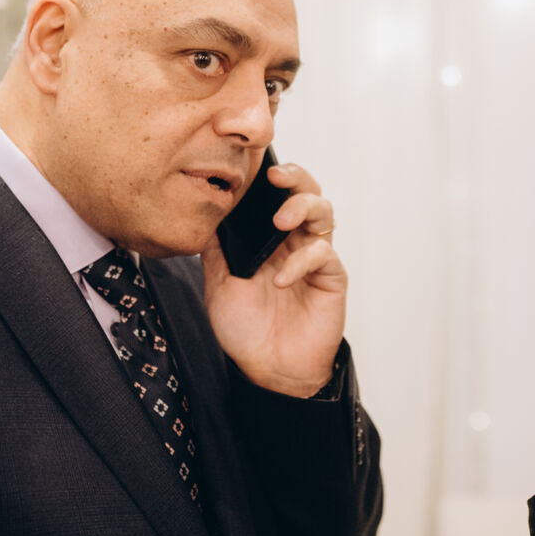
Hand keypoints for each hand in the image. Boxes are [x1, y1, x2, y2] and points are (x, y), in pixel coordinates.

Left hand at [202, 162, 345, 397]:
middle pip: (306, 192)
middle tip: (276, 178)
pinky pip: (323, 255)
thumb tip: (203, 213)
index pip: (275, 195)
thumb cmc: (246, 328)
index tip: (253, 166)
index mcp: (269, 238)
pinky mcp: (331, 278)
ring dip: (303, 208)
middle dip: (295, 177)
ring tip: (281, 222)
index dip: (269, 175)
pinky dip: (301, 261)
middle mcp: (294, 241)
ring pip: (323, 212)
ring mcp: (314, 257)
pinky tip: (280, 279)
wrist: (268, 369)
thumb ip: (216, 248)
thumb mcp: (219, 283)